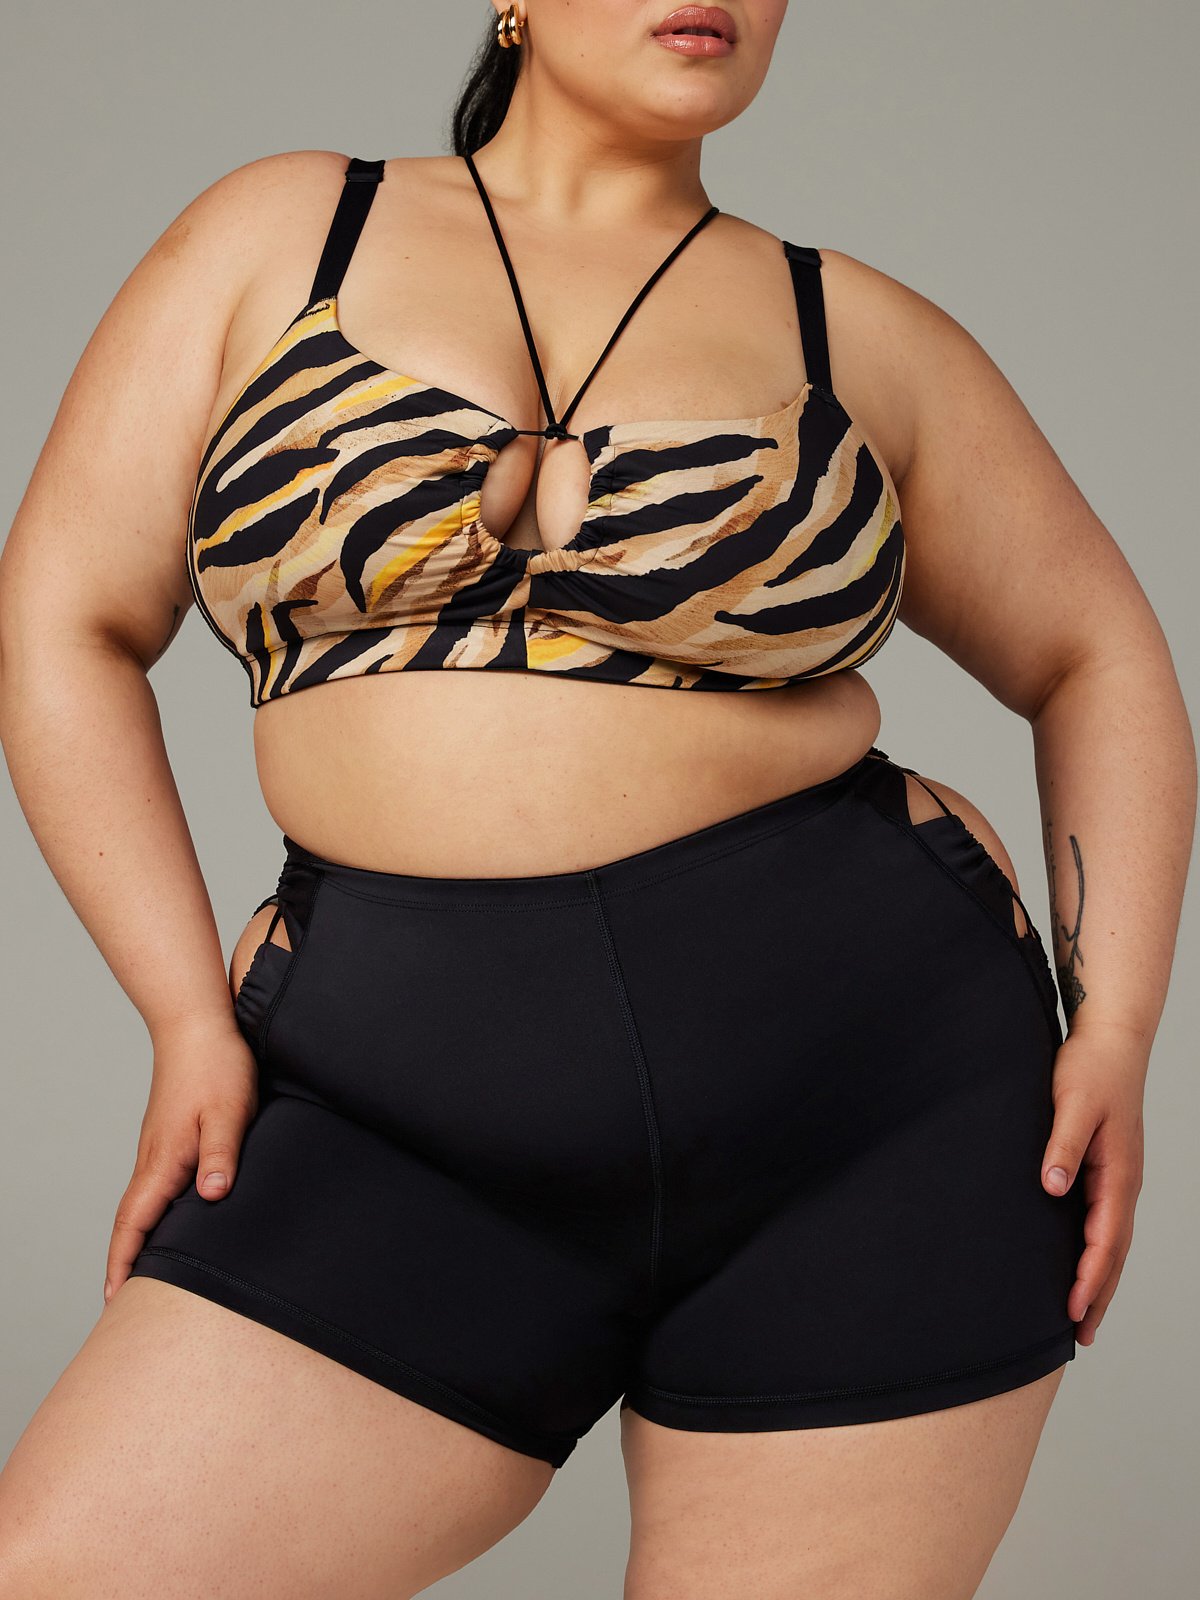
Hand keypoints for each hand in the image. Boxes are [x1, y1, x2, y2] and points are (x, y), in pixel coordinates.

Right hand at [104, 1013, 257, 1302]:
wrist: (198, 1025)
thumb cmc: (217, 1065)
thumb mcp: (229, 1111)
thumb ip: (221, 1154)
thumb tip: (212, 1195)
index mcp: (164, 1159)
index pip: (135, 1222)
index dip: (125, 1261)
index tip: (115, 1299)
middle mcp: (154, 1159)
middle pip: (132, 1220)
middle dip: (126, 1261)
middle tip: (125, 1304)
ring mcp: (160, 1148)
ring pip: (144, 1203)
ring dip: (140, 1238)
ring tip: (147, 1274)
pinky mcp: (170, 1137)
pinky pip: (157, 1186)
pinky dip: (154, 1213)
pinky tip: (171, 1220)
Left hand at [1040, 1021, 1147, 1344]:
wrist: (1110, 1039)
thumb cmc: (1089, 1068)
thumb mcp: (1072, 1102)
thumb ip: (1062, 1145)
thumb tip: (1054, 1187)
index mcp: (1118, 1173)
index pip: (1105, 1239)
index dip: (1089, 1277)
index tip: (1072, 1310)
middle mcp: (1123, 1181)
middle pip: (1114, 1251)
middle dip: (1098, 1293)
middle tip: (1080, 1336)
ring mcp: (1118, 1177)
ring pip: (1112, 1240)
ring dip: (1099, 1278)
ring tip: (1082, 1315)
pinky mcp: (1107, 1169)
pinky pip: (1104, 1221)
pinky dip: (1096, 1251)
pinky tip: (1080, 1263)